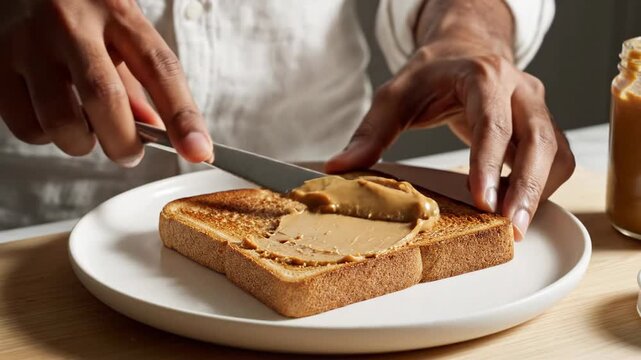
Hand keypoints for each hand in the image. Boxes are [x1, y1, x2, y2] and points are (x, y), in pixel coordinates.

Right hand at [0, 0, 212, 165]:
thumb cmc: (79, 8)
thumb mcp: (119, 31)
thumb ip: (138, 82)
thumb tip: (157, 132)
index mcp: (116, 11)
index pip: (160, 70)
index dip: (183, 117)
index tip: (199, 151)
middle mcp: (70, 22)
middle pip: (105, 100)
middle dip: (124, 143)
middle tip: (129, 151)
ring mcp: (28, 41)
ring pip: (61, 122)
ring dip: (82, 143)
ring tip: (85, 128)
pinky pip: (25, 125)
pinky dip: (45, 135)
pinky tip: (51, 113)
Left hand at [326, 41, 574, 239]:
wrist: (463, 51)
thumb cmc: (430, 74)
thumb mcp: (394, 95)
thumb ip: (371, 132)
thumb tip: (339, 168)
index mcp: (483, 76)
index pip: (493, 121)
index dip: (489, 162)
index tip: (483, 200)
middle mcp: (519, 90)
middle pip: (538, 138)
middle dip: (527, 187)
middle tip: (510, 227)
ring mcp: (536, 108)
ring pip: (555, 152)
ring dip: (540, 192)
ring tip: (514, 227)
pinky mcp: (542, 126)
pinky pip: (555, 160)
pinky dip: (543, 188)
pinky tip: (518, 209)